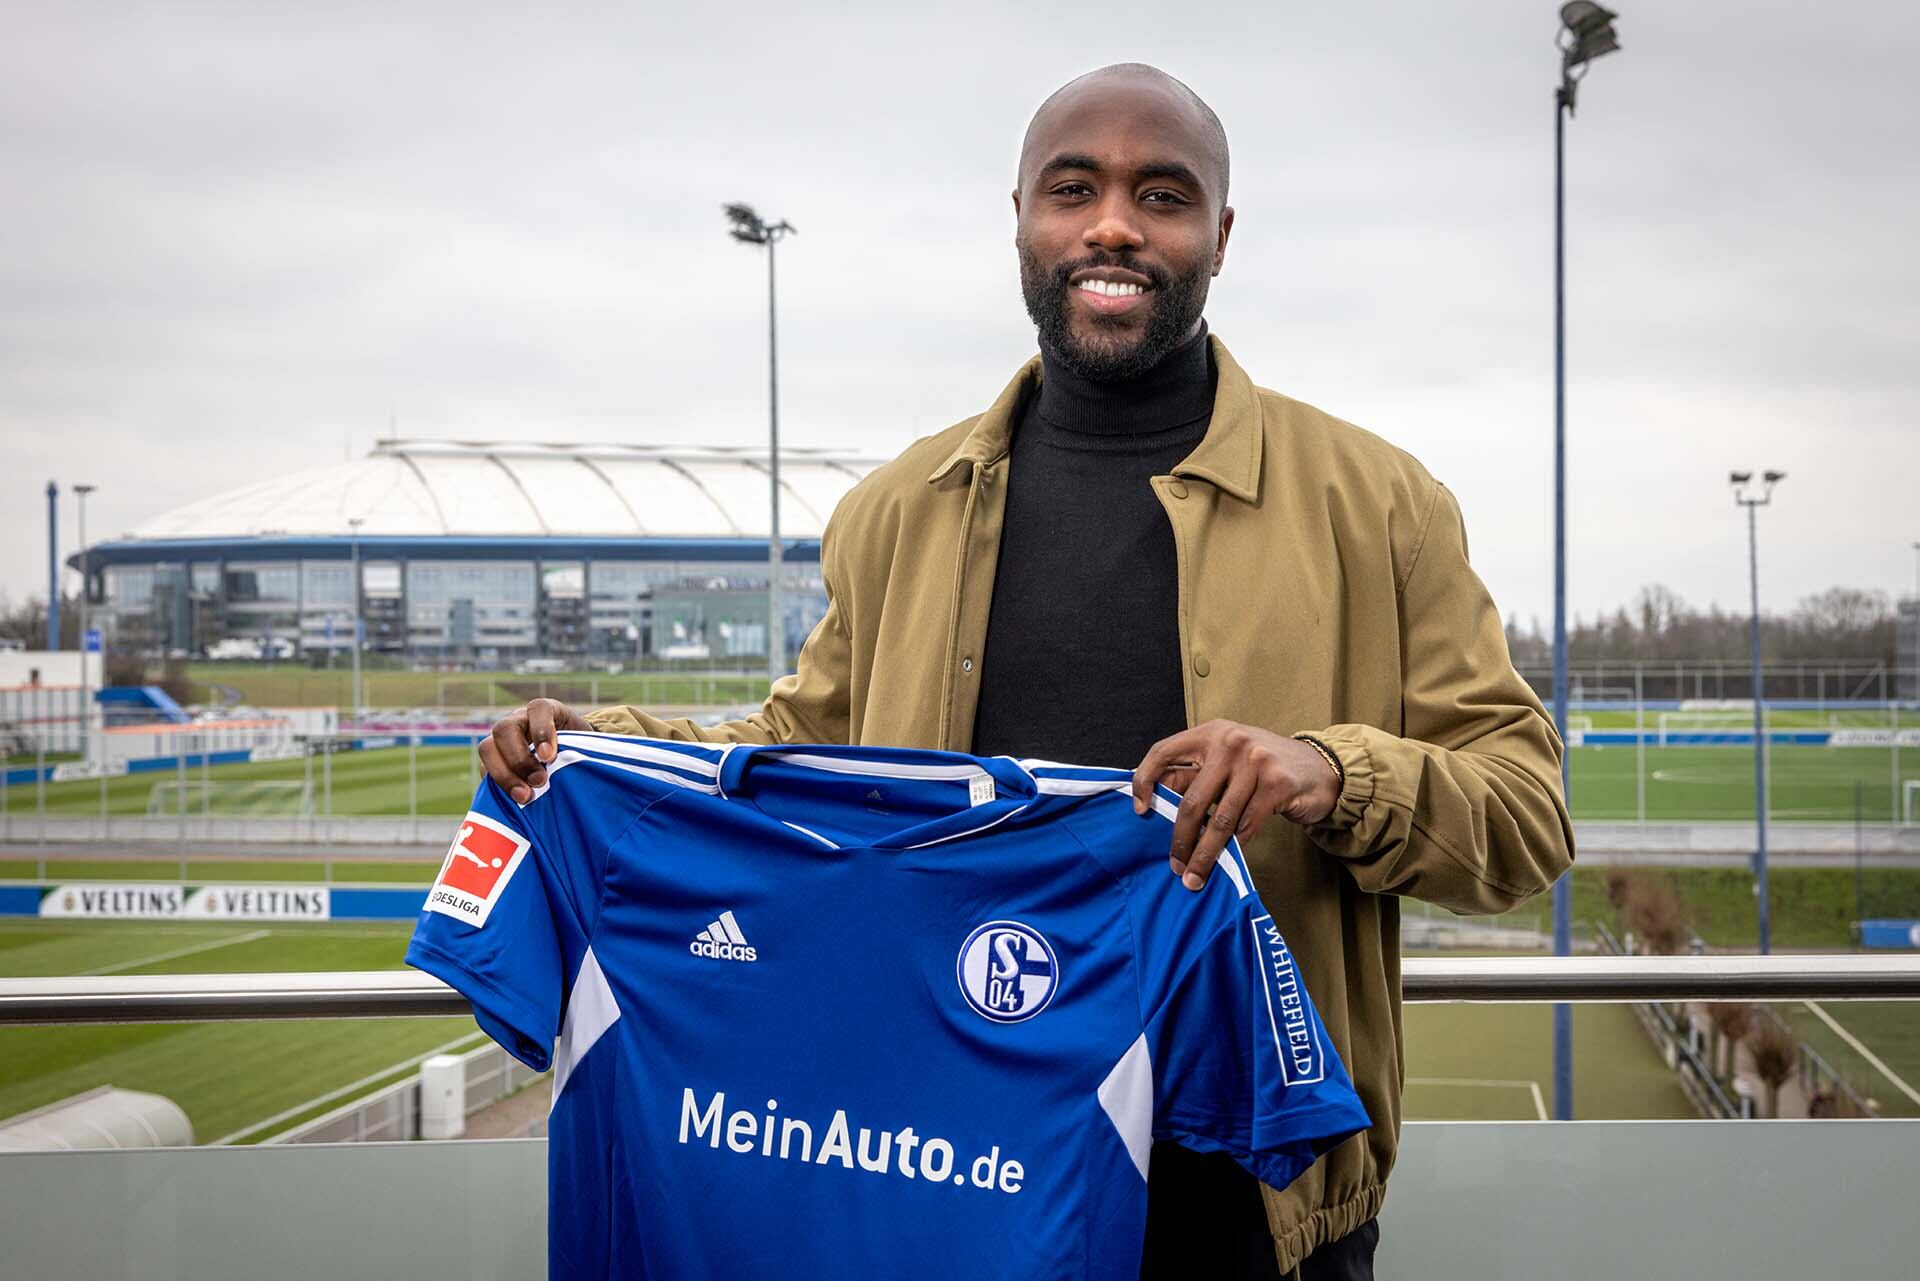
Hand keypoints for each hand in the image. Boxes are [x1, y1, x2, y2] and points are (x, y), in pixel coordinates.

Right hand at [480, 698, 592, 804]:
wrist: (567, 755)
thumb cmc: (578, 748)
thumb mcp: (583, 744)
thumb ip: (578, 752)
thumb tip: (573, 774)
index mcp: (544, 710)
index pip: (538, 709)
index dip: (542, 731)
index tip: (549, 756)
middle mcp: (519, 720)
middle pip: (505, 729)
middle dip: (520, 759)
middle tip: (538, 781)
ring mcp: (501, 739)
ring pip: (487, 747)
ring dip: (504, 774)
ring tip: (524, 797)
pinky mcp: (493, 759)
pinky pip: (484, 769)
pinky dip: (497, 785)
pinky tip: (512, 800)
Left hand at [1130, 720, 1341, 891]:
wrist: (1318, 768)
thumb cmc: (1262, 767)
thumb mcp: (1227, 759)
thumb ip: (1197, 774)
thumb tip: (1155, 805)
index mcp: (1209, 732)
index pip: (1163, 752)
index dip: (1144, 781)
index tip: (1139, 811)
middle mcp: (1230, 742)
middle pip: (1191, 799)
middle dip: (1180, 839)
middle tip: (1175, 865)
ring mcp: (1255, 761)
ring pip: (1219, 820)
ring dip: (1205, 854)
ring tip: (1195, 876)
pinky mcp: (1276, 784)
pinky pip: (1245, 826)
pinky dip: (1234, 848)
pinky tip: (1228, 862)